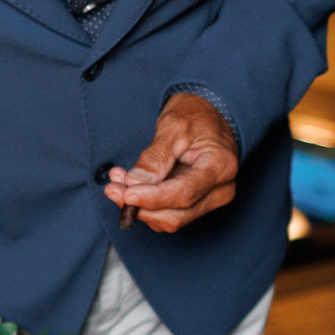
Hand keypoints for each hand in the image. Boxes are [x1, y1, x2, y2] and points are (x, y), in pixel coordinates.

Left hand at [104, 94, 238, 233]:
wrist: (209, 115)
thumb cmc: (195, 115)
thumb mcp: (173, 126)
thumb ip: (155, 157)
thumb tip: (134, 183)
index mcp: (221, 166)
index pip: (184, 193)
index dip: (152, 198)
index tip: (125, 193)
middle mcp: (221, 189)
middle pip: (177, 214)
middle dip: (140, 206)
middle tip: (112, 187)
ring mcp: (211, 199)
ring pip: (171, 220)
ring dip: (140, 208)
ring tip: (118, 182)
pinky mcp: (198, 204)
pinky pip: (169, 215)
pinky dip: (146, 206)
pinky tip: (131, 187)